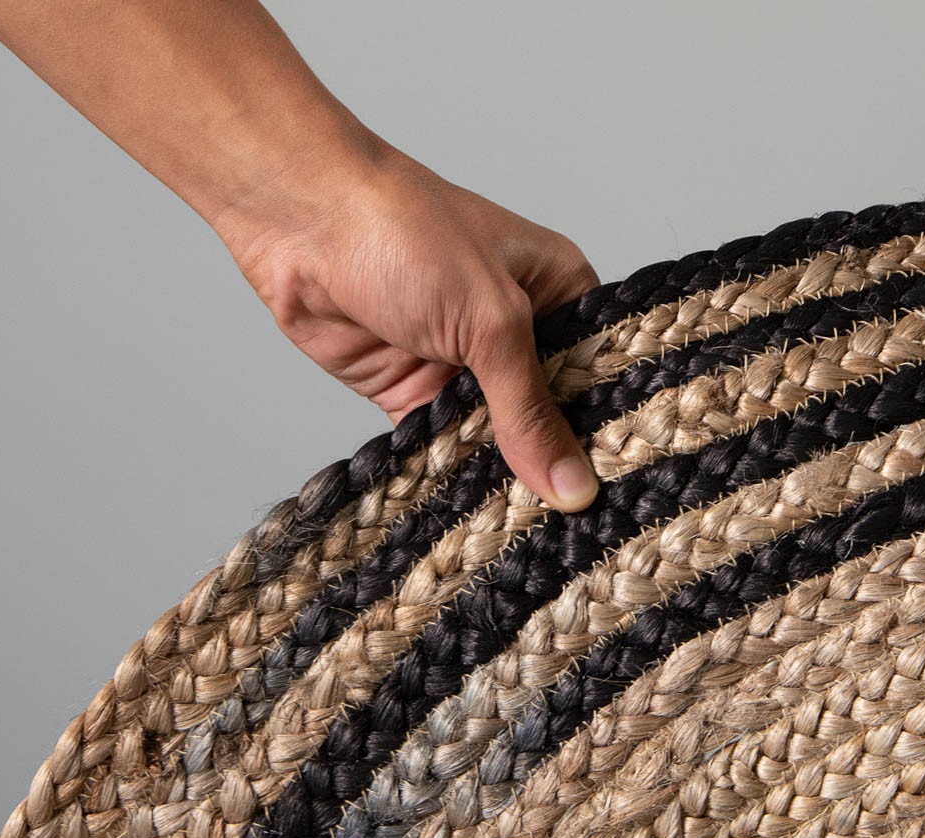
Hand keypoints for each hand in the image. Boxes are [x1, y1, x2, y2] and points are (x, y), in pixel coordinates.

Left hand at [216, 149, 603, 512]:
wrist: (300, 221)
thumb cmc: (406, 234)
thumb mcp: (491, 321)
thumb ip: (529, 411)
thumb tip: (571, 485)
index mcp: (556, 289)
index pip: (600, 369)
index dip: (610, 423)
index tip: (623, 484)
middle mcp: (516, 329)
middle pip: (550, 411)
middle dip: (556, 460)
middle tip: (580, 521)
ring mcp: (463, 362)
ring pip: (497, 436)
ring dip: (503, 473)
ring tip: (531, 529)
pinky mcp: (413, 391)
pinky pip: (444, 445)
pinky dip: (453, 473)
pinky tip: (472, 513)